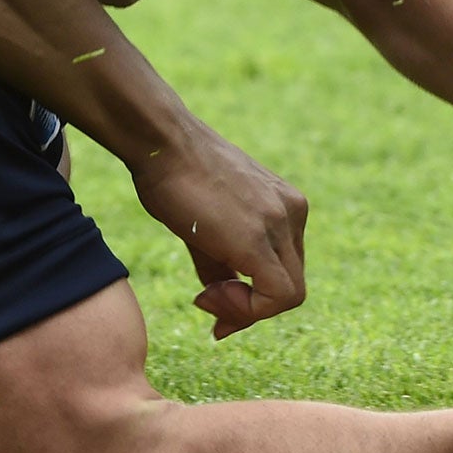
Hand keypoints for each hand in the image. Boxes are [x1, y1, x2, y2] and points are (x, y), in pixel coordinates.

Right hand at [132, 121, 307, 336]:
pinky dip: (248, 311)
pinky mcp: (259, 238)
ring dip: (245, 310)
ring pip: (289, 294)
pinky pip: (277, 296)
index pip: (286, 268)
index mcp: (286, 205)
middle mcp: (292, 212)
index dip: (254, 296)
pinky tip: (209, 297)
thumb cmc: (174, 175)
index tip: (211, 298)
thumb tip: (218, 304)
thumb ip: (223, 262)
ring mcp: (281, 222)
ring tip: (205, 298)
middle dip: (250, 307)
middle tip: (207, 304)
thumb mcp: (208, 222)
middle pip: (290, 284)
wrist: (161, 142)